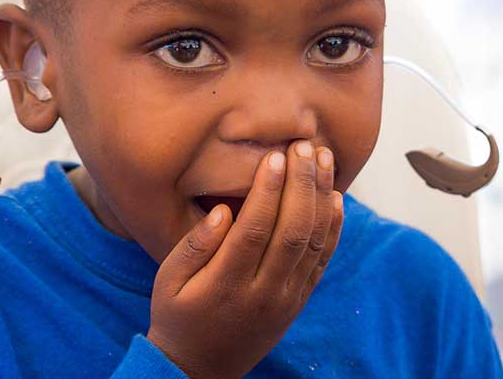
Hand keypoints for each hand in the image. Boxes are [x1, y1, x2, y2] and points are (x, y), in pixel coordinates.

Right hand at [147, 141, 345, 378]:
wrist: (201, 368)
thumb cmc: (178, 316)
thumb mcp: (167, 282)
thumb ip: (194, 246)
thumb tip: (222, 211)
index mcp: (225, 286)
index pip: (254, 231)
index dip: (267, 191)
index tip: (275, 156)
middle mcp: (262, 294)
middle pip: (291, 232)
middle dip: (301, 184)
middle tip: (305, 146)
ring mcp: (285, 300)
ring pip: (312, 243)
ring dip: (321, 197)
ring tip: (324, 159)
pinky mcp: (298, 302)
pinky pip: (321, 261)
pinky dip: (332, 229)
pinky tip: (335, 198)